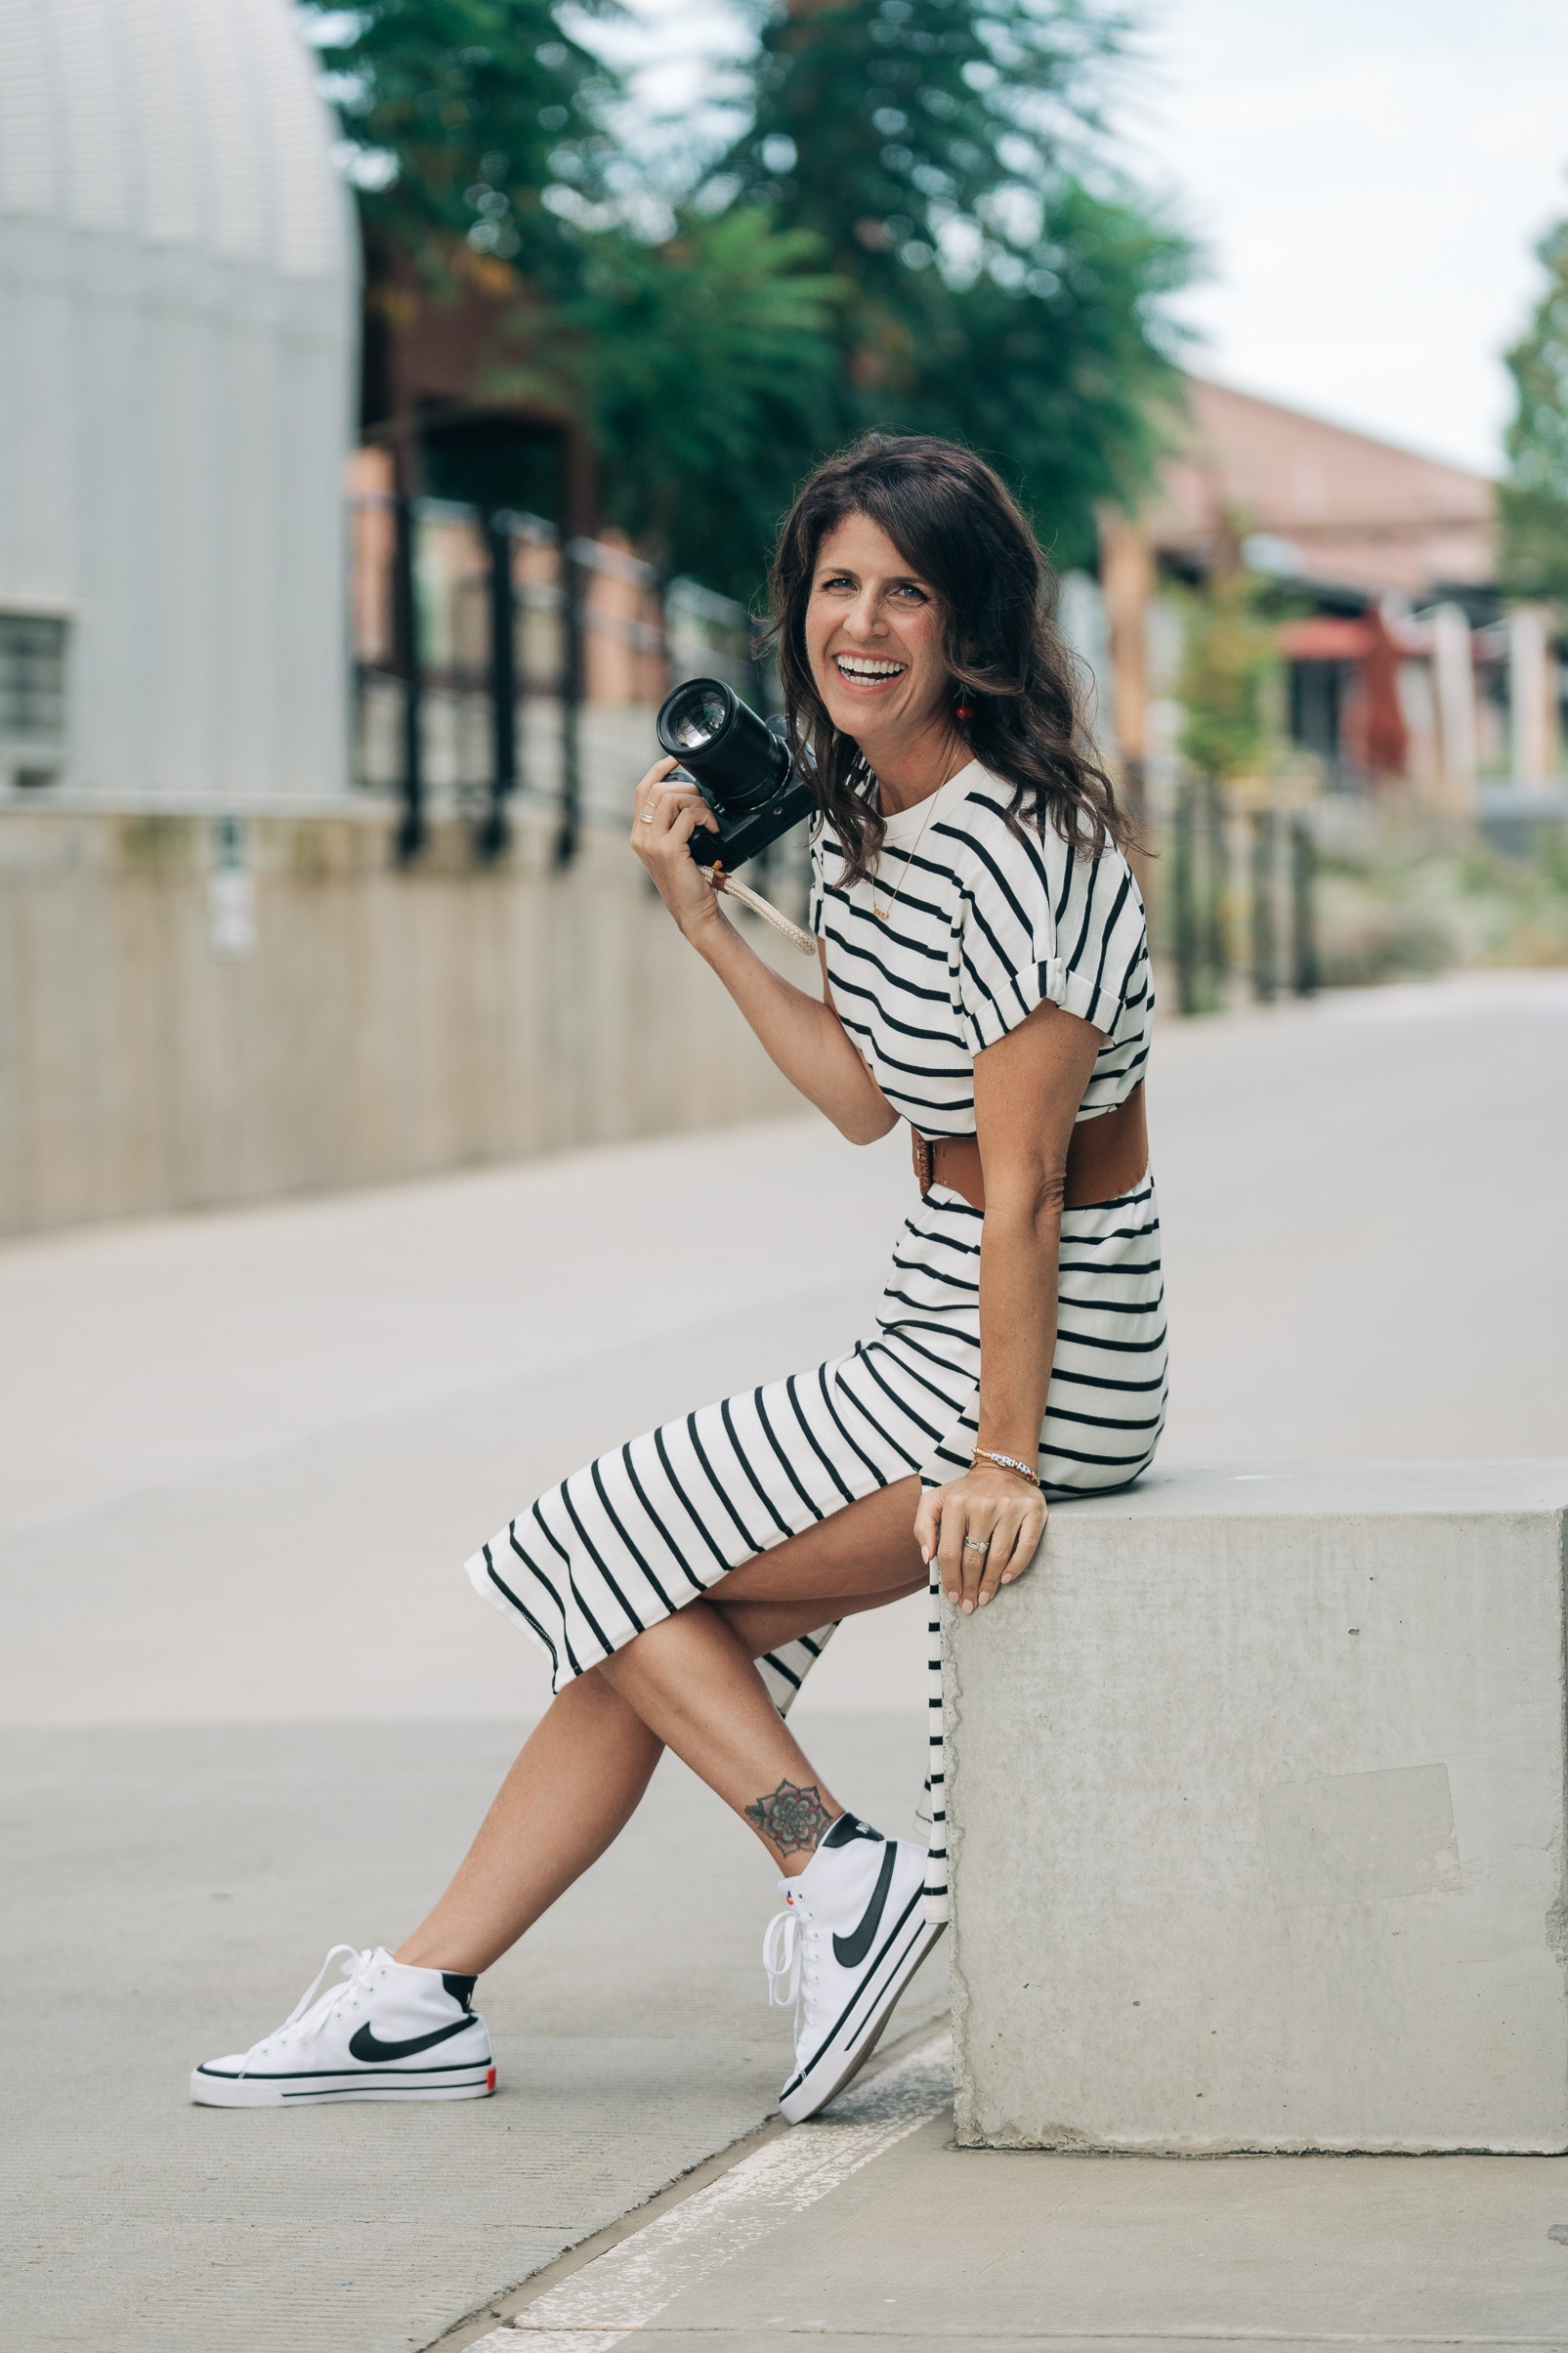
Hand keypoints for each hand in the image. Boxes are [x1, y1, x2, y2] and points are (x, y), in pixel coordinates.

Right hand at [629, 757, 723, 938]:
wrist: (694, 911)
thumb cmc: (691, 881)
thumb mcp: (676, 848)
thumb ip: (674, 824)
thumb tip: (692, 795)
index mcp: (640, 834)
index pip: (642, 790)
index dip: (658, 769)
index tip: (677, 760)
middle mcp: (641, 837)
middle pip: (657, 789)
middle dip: (686, 787)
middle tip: (703, 801)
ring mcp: (652, 843)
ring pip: (672, 798)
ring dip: (697, 801)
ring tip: (709, 817)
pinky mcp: (668, 849)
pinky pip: (688, 816)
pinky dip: (705, 816)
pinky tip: (713, 828)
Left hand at [913, 1462, 1045, 1614]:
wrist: (1002, 1468)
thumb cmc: (966, 1492)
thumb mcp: (936, 1500)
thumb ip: (923, 1525)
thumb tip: (928, 1557)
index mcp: (956, 1504)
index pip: (950, 1551)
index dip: (950, 1578)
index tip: (952, 1596)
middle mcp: (983, 1505)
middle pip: (974, 1557)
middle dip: (969, 1586)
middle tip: (969, 1604)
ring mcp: (1010, 1508)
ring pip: (999, 1555)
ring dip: (990, 1582)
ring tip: (984, 1597)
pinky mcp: (1033, 1511)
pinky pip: (1026, 1546)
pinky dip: (1016, 1566)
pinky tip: (1006, 1580)